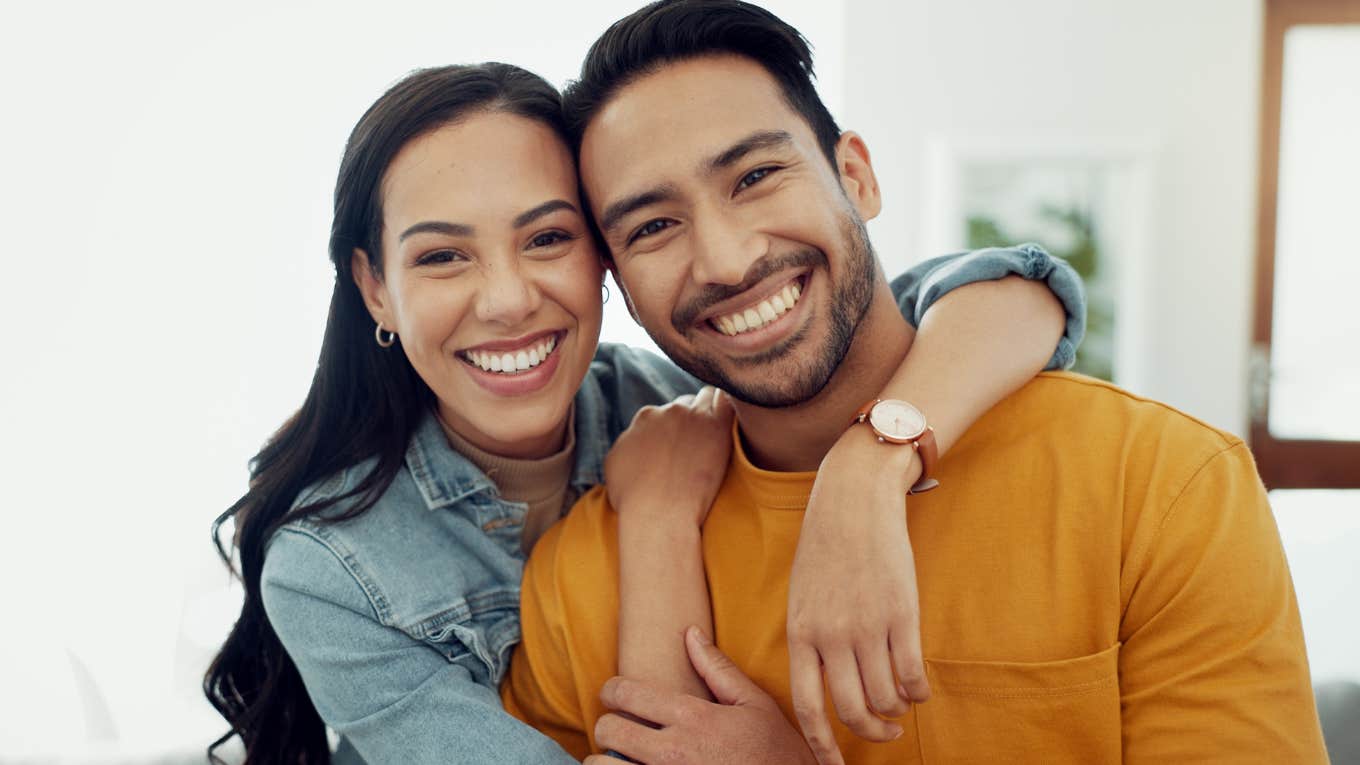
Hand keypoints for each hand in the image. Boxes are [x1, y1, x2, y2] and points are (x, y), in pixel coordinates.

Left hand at [583, 627, 815, 764]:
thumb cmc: (777, 752)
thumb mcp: (754, 705)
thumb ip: (717, 669)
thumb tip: (691, 633)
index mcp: (692, 717)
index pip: (624, 693)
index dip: (612, 690)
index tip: (614, 696)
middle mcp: (672, 751)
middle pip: (607, 729)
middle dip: (609, 726)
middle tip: (621, 730)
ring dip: (607, 761)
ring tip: (623, 759)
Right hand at [604, 386, 733, 526]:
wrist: (659, 515)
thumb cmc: (634, 499)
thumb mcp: (615, 465)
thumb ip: (627, 442)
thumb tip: (634, 438)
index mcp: (645, 417)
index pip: (663, 413)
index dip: (671, 429)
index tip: (678, 445)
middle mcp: (668, 410)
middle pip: (685, 404)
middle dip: (690, 419)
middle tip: (697, 442)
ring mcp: (693, 416)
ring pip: (706, 398)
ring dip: (709, 411)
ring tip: (714, 433)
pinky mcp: (717, 426)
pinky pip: (727, 402)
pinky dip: (728, 408)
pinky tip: (728, 423)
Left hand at [785, 424, 929, 764]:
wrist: (854, 501)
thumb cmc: (825, 548)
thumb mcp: (802, 595)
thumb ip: (810, 639)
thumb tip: (823, 684)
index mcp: (801, 633)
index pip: (807, 706)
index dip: (821, 746)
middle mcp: (832, 635)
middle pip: (852, 711)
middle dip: (871, 732)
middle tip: (884, 732)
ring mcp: (869, 626)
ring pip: (886, 697)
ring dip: (896, 711)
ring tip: (901, 706)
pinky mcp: (903, 614)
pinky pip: (913, 674)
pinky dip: (918, 692)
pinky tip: (918, 689)